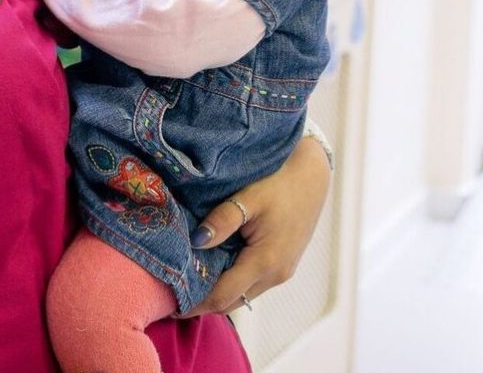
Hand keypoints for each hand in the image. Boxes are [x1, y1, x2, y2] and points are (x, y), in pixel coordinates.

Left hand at [180, 135, 330, 315]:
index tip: (170, 306)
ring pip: (243, 295)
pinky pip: (252, 284)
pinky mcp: (282, 265)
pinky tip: (212, 269)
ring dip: (217, 294)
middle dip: (203, 303)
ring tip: (188, 283)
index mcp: (266, 261)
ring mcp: (281, 272)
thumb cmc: (279, 182)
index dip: (196, 304)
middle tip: (173, 295)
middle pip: (232, 302)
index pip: (223, 295)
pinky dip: (231, 283)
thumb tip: (197, 241)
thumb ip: (222, 221)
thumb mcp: (248, 197)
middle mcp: (275, 275)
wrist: (311, 176)